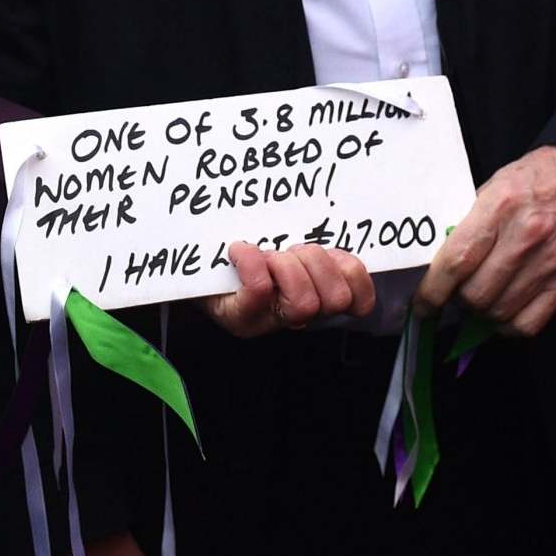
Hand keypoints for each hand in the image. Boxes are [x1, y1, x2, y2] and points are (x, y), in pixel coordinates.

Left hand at [203, 241, 375, 337]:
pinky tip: (239, 251)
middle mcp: (298, 315)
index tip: (334, 254)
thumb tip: (338, 234)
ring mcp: (270, 320)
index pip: (360, 298)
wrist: (195, 269)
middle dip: (316, 263)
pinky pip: (260, 290)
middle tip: (291, 251)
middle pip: (335, 298)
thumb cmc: (246, 254)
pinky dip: (251, 263)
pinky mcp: (240, 318)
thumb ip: (316, 248)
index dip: (355, 275)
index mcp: (319, 294)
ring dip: (287, 266)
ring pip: (304, 302)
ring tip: (269, 255)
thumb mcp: (288, 247)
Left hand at [415, 145, 555, 335]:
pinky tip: (502, 311)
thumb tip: (439, 260)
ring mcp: (550, 262)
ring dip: (481, 314)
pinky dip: (508, 326)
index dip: (432, 291)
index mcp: (500, 206)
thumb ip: (468, 222)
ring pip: (499, 313)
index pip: (456, 262)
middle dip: (457, 302)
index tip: (421, 304)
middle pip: (476, 295)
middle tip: (454, 294)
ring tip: (477, 300)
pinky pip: (529, 323)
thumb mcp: (494, 184)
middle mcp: (526, 236)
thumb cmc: (538, 176)